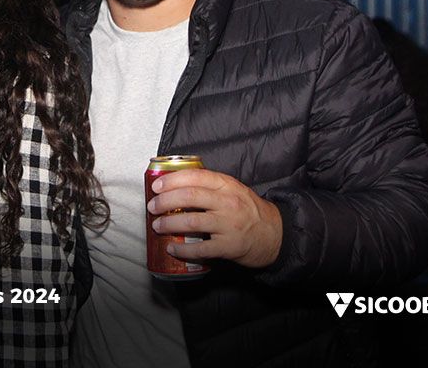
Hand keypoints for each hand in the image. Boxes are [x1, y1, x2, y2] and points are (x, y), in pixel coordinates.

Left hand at [147, 168, 282, 268]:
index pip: (195, 176)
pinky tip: (172, 248)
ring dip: (169, 223)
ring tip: (157, 226)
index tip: (156, 186)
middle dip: (165, 201)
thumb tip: (175, 185)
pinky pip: (201, 249)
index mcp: (227, 185)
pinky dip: (183, 249)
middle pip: (189, 197)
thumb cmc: (248, 210)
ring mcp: (229, 225)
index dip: (172, 180)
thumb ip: (210, 186)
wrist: (275, 234)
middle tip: (152, 207)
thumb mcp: (233, 190)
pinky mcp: (229, 247)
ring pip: (192, 221)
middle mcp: (228, 202)